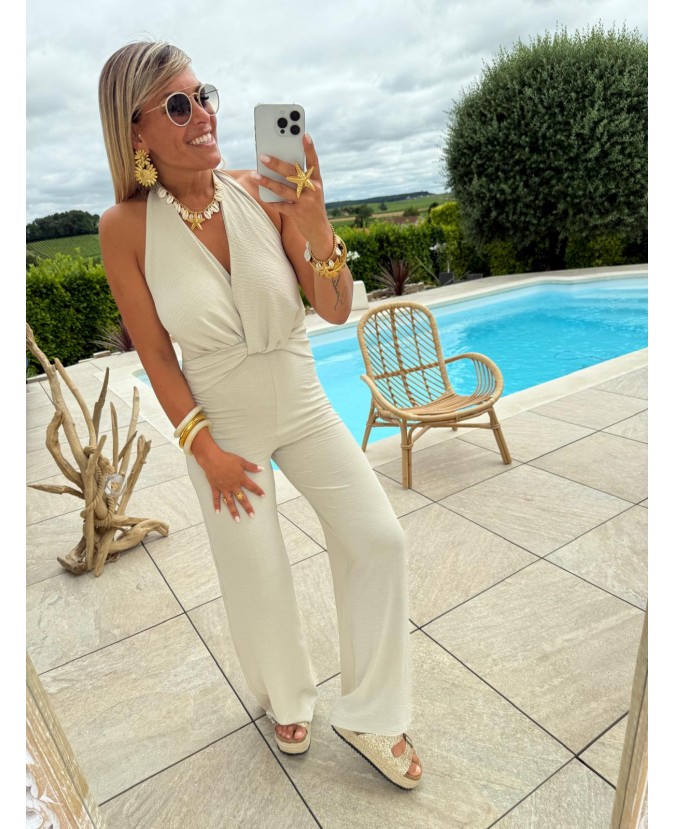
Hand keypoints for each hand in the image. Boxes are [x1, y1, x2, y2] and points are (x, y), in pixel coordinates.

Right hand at [197, 446, 265, 520]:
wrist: (212, 458)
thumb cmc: (227, 458)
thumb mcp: (241, 461)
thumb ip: (251, 466)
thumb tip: (261, 469)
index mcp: (240, 478)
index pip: (252, 486)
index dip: (258, 491)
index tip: (264, 496)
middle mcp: (233, 486)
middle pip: (242, 498)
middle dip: (247, 508)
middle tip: (252, 516)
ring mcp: (224, 488)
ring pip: (229, 502)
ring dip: (233, 511)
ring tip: (237, 520)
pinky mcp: (215, 488)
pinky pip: (216, 498)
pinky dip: (216, 505)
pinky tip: (218, 513)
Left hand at [251, 133, 333, 258]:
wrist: (319, 231)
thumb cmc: (311, 206)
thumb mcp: (311, 191)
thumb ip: (299, 179)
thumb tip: (277, 166)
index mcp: (316, 181)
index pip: (313, 162)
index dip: (309, 148)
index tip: (304, 134)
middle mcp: (313, 190)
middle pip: (293, 173)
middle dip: (277, 164)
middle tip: (262, 156)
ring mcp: (306, 202)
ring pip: (283, 189)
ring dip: (267, 182)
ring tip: (254, 175)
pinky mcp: (298, 214)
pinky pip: (280, 205)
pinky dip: (270, 200)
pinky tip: (260, 195)